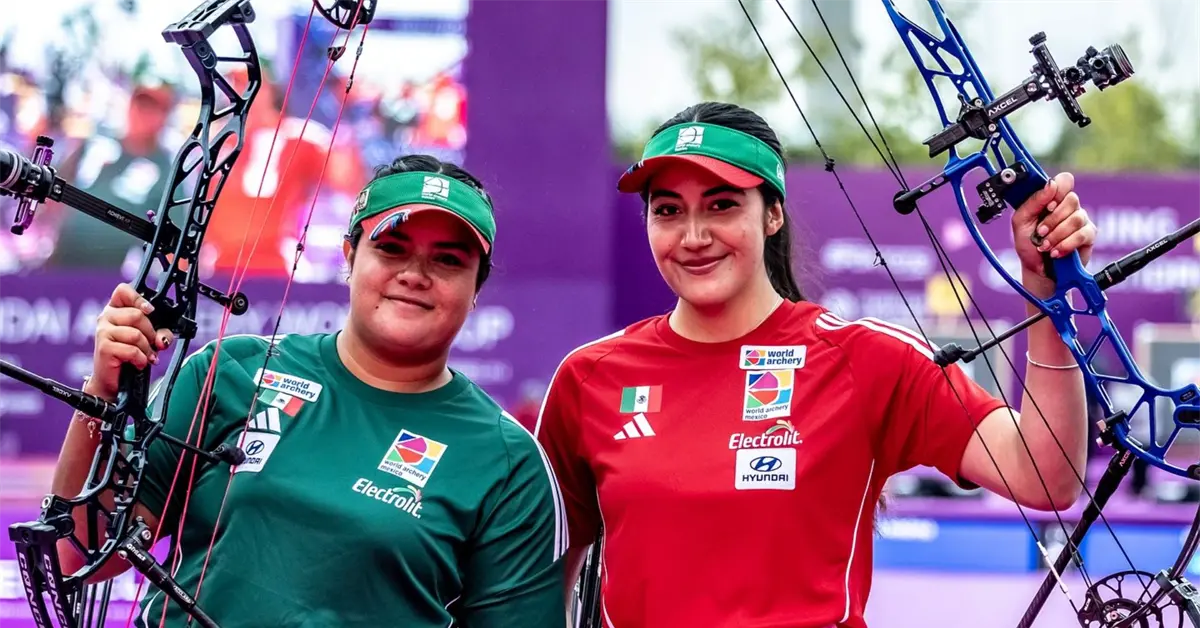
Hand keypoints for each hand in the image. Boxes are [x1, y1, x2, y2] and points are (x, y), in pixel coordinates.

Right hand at [90, 284, 173, 401]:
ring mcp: (102, 332)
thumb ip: (160, 333)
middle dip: (151, 332)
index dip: (138, 298)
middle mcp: (106, 317)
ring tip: (146, 356)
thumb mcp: (148, 339)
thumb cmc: (129, 356)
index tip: (149, 310)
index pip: (123, 291)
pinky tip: (139, 363)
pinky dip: (141, 359)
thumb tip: (162, 338)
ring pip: (136, 334)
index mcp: (115, 309)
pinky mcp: (104, 348)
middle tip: (152, 345)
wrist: (113, 380)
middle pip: (137, 315)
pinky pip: (132, 350)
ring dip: (147, 348)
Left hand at [1011, 172, 1096, 294]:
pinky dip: (1066, 244)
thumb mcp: (1020, 222)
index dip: (1058, 190)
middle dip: (1053, 219)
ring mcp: (1080, 220)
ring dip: (1057, 234)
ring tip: (1045, 246)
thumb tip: (1050, 184)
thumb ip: (1033, 202)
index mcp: (1051, 200)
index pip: (1064, 181)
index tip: (1047, 205)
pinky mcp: (1089, 235)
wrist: (1036, 270)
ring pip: (1077, 218)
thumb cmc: (1028, 245)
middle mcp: (1068, 207)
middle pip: (1071, 199)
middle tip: (1040, 232)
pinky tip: (1056, 252)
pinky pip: (1083, 233)